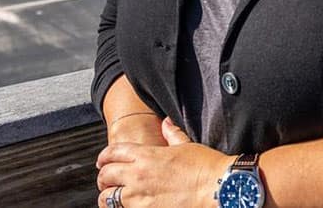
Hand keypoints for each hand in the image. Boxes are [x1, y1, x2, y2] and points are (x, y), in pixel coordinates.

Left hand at [95, 118, 231, 207]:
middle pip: (106, 176)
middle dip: (103, 178)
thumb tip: (166, 123)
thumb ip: (172, 135)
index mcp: (147, 156)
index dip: (104, 157)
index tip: (103, 161)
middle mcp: (138, 176)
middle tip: (106, 181)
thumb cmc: (207, 167)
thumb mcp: (187, 146)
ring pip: (107, 199)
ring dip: (108, 197)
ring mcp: (140, 198)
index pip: (113, 153)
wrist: (219, 189)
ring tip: (113, 198)